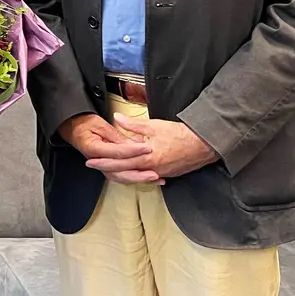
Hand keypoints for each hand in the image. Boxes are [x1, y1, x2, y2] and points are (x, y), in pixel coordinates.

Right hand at [58, 113, 161, 183]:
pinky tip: (146, 178)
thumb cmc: (83, 124)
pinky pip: (121, 175)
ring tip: (153, 178)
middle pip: (119, 172)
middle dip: (138, 173)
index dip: (133, 150)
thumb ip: (116, 134)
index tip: (147, 147)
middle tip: (154, 172)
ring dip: (138, 179)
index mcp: (93, 148)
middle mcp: (96, 161)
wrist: (72, 127)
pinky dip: (134, 178)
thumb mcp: (99, 124)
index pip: (117, 152)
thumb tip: (131, 142)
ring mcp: (101, 166)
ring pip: (120, 177)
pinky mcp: (106, 167)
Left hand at [83, 113, 219, 180]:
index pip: (119, 162)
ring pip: (135, 176)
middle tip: (92, 165)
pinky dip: (137, 173)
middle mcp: (151, 170)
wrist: (204, 145)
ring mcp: (160, 173)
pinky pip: (147, 176)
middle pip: (123, 171)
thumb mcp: (154, 126)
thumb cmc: (180, 135)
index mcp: (146, 158)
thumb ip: (133, 125)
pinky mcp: (167, 174)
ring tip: (109, 167)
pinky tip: (131, 170)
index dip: (103, 162)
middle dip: (107, 168)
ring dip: (121, 171)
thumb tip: (116, 119)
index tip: (90, 160)